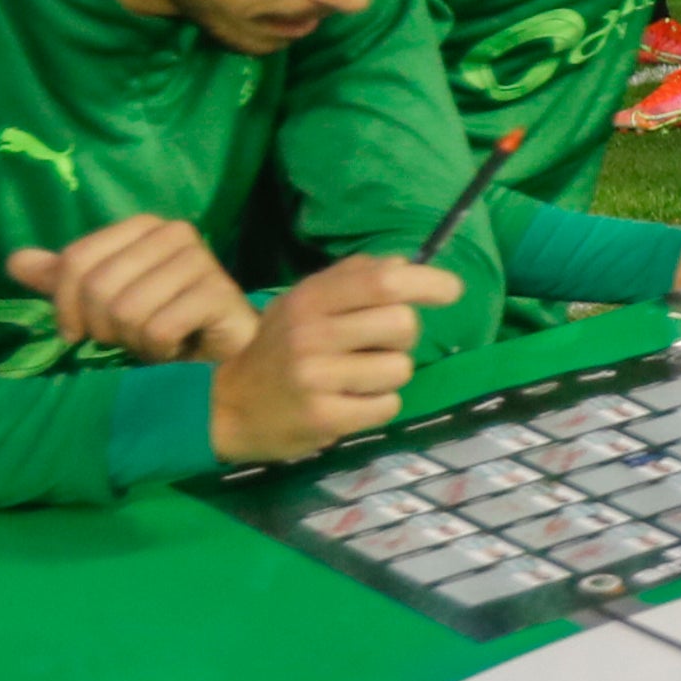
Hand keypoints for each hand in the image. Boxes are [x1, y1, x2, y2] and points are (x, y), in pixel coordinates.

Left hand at [11, 215, 256, 365]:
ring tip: (154, 341)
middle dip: (103, 327)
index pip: (75, 260)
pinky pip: (158, 330)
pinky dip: (159, 351)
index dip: (65, 305)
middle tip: (127, 337)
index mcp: (143, 226)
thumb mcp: (103, 301)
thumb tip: (14, 261)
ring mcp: (202, 261)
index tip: (77, 332)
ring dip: (134, 341)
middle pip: (99, 287)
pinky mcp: (220, 294)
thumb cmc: (161, 322)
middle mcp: (175, 233)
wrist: (221, 354)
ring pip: (127, 311)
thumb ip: (63, 279)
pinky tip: (176, 349)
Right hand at [208, 254, 462, 465]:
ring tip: (355, 378)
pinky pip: (388, 405)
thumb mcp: (304, 304)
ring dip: (389, 375)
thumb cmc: (279, 350)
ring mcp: (315, 376)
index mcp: (310, 298)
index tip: (451, 291)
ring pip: (400, 369)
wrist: (229, 407)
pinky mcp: (323, 416)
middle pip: (402, 324)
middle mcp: (311, 332)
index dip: (426, 282)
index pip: (382, 281)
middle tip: (376, 347)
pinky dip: (378, 405)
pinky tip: (349, 402)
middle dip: (403, 338)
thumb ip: (352, 279)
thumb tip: (404, 264)